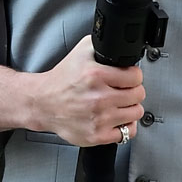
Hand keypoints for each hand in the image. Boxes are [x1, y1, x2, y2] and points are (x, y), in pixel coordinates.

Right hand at [25, 36, 145, 146]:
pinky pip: (127, 133)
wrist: (43, 103)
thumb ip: (102, 45)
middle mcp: (98, 98)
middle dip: (132, 91)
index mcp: (95, 75)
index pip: (135, 77)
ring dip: (130, 108)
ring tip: (119, 104)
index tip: (128, 78)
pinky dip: (125, 126)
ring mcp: (98, 119)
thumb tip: (121, 46)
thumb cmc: (61, 80)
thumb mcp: (80, 52)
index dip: (133, 76)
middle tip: (123, 91)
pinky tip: (116, 119)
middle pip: (138, 95)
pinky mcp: (97, 135)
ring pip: (135, 113)